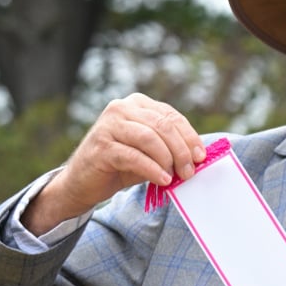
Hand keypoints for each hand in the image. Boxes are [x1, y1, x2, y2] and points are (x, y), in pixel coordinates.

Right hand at [24, 93, 204, 231]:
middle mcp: (121, 108)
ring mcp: (108, 125)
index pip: (171, 116)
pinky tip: (162, 180)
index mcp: (137, 104)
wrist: (84, 181)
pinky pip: (134, 156)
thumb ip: (170, 148)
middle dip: (181, 151)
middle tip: (190, 172)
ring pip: (149, 138)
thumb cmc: (121, 165)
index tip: (201, 157)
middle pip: (162, 126)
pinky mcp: (101, 146)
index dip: (189, 137)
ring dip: (167, 160)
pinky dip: (152, 169)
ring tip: (175, 177)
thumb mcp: (150, 153)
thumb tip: (199, 156)